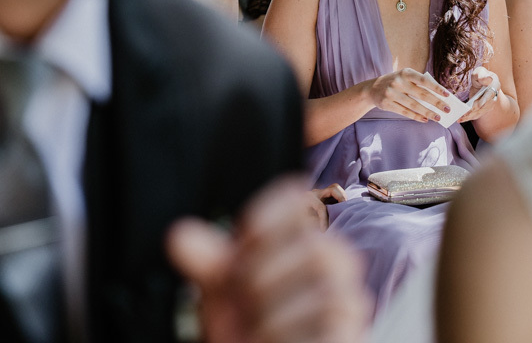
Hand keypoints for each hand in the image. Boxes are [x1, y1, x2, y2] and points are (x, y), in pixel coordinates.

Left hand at [167, 177, 370, 342]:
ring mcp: (349, 301)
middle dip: (266, 277)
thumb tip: (180, 236)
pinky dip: (291, 340)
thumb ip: (208, 265)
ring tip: (259, 332)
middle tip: (244, 300)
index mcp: (301, 238)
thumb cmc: (247, 327)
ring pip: (325, 295)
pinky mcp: (351, 336)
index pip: (297, 203)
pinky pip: (330, 332)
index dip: (267, 218)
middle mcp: (335, 263)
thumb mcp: (221, 294)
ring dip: (275, 320)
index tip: (244, 240)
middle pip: (316, 248)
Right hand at [365, 68, 451, 122]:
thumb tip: (437, 97)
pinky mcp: (387, 104)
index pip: (424, 81)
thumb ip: (418, 84)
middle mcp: (398, 82)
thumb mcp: (405, 77)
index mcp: (406, 72)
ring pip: (413, 105)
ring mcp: (391, 93)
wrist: (372, 88)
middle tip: (447, 110)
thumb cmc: (396, 82)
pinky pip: (404, 112)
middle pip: (421, 94)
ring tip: (438, 117)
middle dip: (436, 103)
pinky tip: (425, 119)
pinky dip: (416, 116)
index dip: (436, 88)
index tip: (448, 95)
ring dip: (428, 112)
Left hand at [458, 67, 500, 122]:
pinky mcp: (483, 110)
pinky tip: (460, 119)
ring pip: (479, 112)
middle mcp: (493, 97)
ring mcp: (489, 105)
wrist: (484, 83)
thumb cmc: (481, 76)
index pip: (490, 94)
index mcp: (495, 86)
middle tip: (464, 113)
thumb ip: (482, 75)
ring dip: (469, 116)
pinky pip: (476, 115)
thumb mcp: (480, 72)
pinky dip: (468, 118)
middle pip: (483, 106)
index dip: (484, 100)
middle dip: (473, 110)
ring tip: (460, 118)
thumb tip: (488, 79)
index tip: (479, 105)